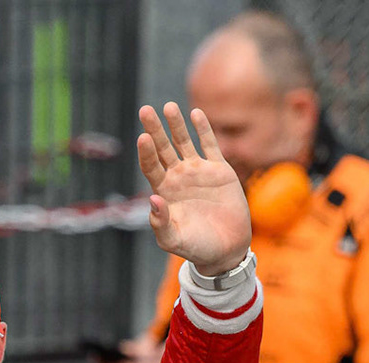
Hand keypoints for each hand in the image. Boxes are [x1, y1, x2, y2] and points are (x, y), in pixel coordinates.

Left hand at [136, 102, 250, 276]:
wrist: (226, 249)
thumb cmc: (196, 247)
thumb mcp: (173, 240)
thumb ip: (160, 223)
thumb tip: (153, 200)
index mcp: (163, 191)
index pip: (150, 166)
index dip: (146, 152)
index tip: (142, 137)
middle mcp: (177, 178)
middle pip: (162, 148)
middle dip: (154, 130)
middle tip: (144, 110)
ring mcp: (197, 171)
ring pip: (184, 142)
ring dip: (176, 125)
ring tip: (168, 106)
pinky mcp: (219, 170)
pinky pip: (209, 145)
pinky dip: (203, 129)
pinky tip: (196, 113)